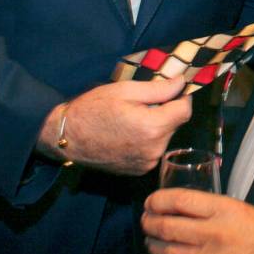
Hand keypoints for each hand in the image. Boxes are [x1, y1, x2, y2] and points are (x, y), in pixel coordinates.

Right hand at [37, 77, 190, 174]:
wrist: (68, 137)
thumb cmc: (93, 108)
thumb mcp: (125, 90)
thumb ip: (158, 88)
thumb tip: (181, 82)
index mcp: (152, 127)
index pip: (185, 110)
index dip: (183, 96)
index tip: (175, 88)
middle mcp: (154, 149)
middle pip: (175, 124)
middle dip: (167, 110)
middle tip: (145, 101)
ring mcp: (147, 163)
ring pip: (165, 137)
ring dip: (158, 125)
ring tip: (134, 117)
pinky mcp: (139, 171)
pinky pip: (154, 150)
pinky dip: (148, 140)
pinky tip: (129, 132)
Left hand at [142, 188, 253, 253]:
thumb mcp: (240, 208)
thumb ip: (212, 209)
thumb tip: (183, 210)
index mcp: (223, 208)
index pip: (180, 200)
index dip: (158, 200)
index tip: (151, 201)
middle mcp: (214, 232)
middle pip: (169, 225)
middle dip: (150, 222)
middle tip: (145, 220)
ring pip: (169, 251)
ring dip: (153, 244)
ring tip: (149, 239)